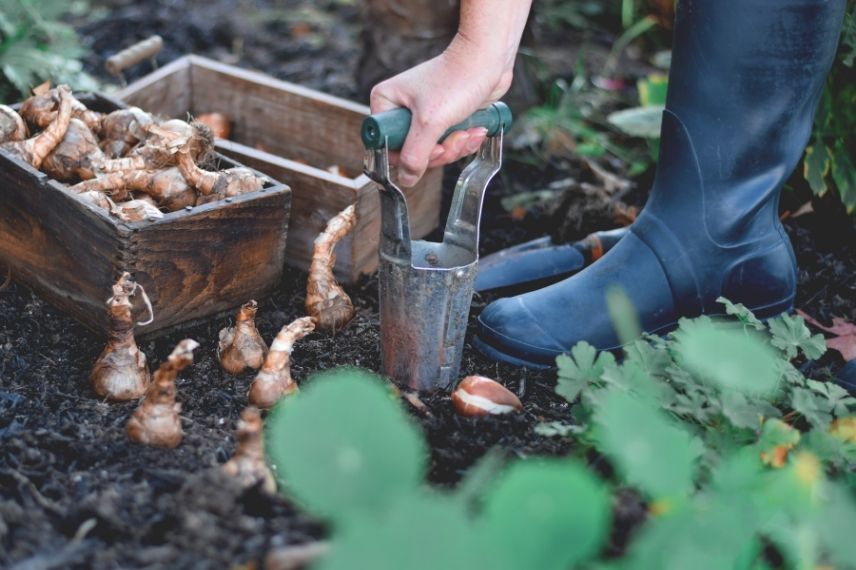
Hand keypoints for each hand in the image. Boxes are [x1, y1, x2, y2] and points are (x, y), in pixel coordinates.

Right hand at [370, 34, 512, 186]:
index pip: (386, 145)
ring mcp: (422, 114)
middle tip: (454, 139)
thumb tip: (406, 178)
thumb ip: (416, 154)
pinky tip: (475, 130)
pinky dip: (463, 141)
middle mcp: (400, 108)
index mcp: (386, 103)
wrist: (487, 59)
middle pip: (412, 152)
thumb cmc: (457, 78)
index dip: (409, 155)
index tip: (430, 148)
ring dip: (456, 146)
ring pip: (433, 150)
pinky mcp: (443, 119)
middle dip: (440, 151)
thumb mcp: (431, 121)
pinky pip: (448, 143)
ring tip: (468, 132)